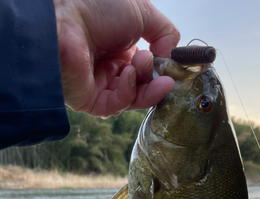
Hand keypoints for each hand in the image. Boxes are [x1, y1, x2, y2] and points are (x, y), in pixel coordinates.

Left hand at [54, 0, 179, 116]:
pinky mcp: (90, 101)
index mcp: (119, 46)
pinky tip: (128, 74)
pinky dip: (127, 92)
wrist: (65, 18)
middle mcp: (109, 67)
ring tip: (143, 65)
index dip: (160, 69)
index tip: (172, 67)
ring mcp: (99, 85)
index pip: (146, 68)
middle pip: (142, 86)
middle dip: (154, 80)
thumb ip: (164, 33)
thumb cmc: (97, 6)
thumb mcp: (142, 12)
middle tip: (163, 73)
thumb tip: (172, 56)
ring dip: (144, 85)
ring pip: (132, 98)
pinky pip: (116, 105)